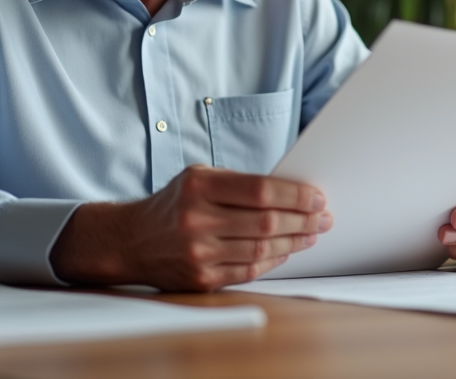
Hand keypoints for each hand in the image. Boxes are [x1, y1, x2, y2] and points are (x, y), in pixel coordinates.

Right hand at [49, 165, 331, 290]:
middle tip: (324, 217)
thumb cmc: (175, 203)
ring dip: (295, 241)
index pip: (260, 190)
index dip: (295, 195)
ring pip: (262, 249)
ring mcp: (198, 252)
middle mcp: (197, 219)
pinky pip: (249, 271)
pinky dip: (274, 260)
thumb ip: (240, 183)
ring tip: (312, 233)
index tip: (317, 197)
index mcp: (199, 186)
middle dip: (303, 219)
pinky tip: (287, 249)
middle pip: (266, 221)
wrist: (131, 239)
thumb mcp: (199, 177)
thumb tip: (292, 192)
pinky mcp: (201, 278)